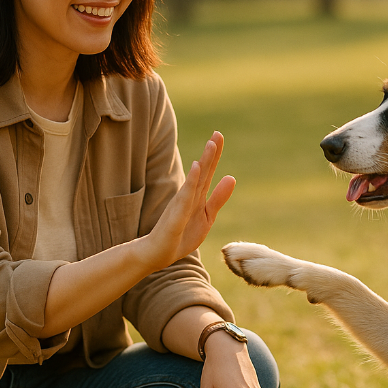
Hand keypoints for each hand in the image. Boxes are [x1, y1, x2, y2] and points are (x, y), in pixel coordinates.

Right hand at [140, 132, 234, 270]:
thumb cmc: (181, 235)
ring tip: (210, 146)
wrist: (156, 254)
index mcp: (197, 196)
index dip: (214, 155)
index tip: (219, 135)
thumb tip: (231, 177)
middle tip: (217, 134)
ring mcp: (180, 205)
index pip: (207, 173)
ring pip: (194, 181)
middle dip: (210, 153)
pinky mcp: (175, 218)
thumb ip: (218, 198)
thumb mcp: (206, 217)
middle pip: (202, 172)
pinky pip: (184, 199)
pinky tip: (196, 170)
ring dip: (203, 163)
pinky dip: (191, 184)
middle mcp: (188, 196)